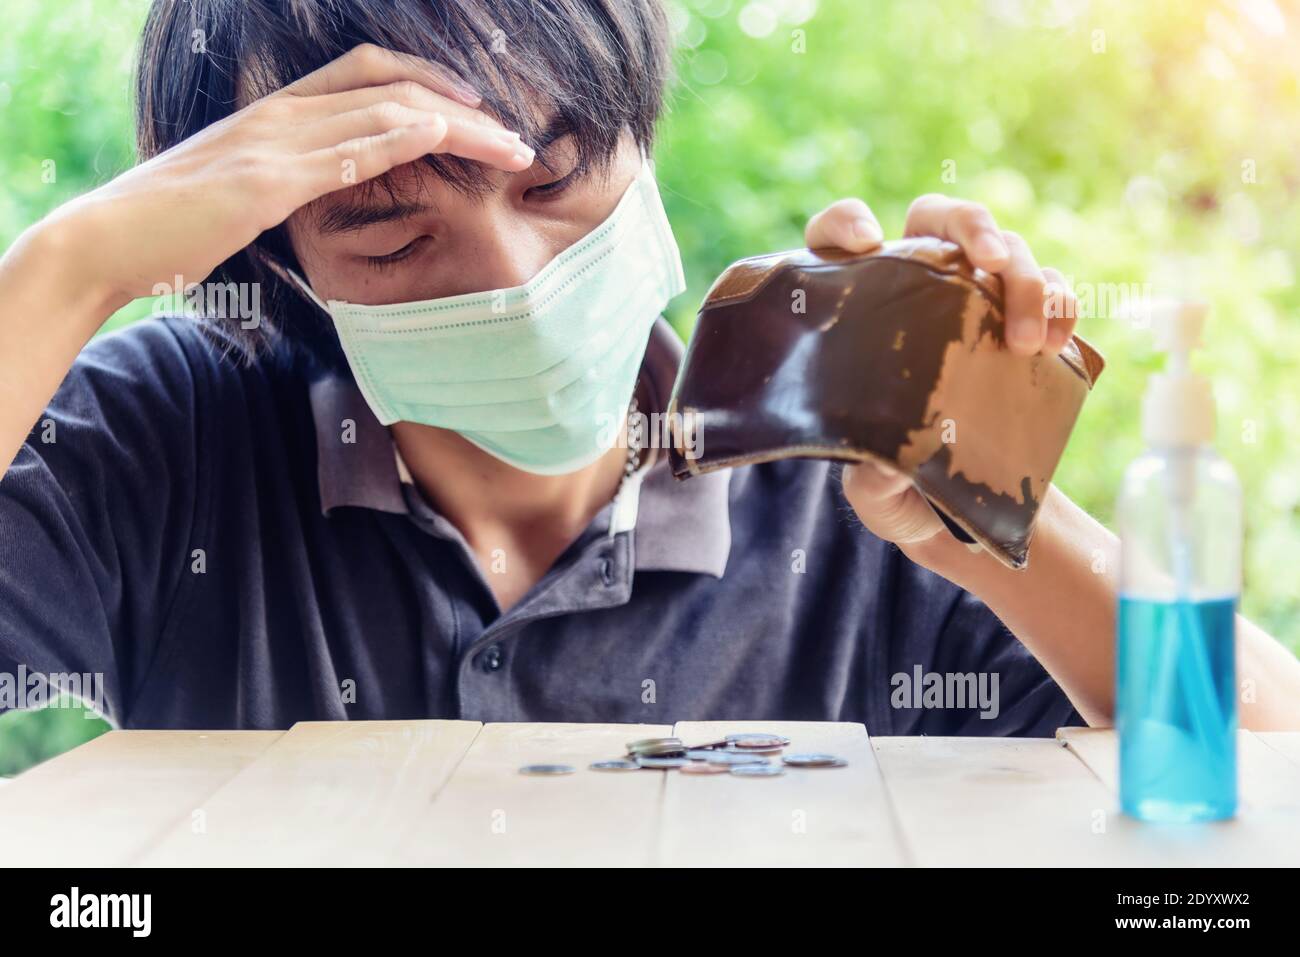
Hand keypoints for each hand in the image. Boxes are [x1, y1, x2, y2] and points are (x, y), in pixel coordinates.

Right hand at [38, 44, 533, 308]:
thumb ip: (288, 179)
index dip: (429, 80)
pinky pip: (350, 151)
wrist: (107, 239)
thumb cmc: (171, 224)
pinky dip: (404, 140)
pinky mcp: (267, 181)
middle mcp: (281, 114)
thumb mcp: (240, 190)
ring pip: (385, 112)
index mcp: (276, 113)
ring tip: (510, 150)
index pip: (367, 72)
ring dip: (458, 127)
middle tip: (516, 136)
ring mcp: (275, 142)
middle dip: (463, 103)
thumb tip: (328, 189)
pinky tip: (444, 143)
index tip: (475, 105)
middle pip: (391, 84)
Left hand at [803, 195, 1078, 548]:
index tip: (865, 242)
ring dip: (1026, 280)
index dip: (845, 223)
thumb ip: (871, 478)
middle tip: (990, 260)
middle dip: (970, 226)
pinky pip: (1052, 289)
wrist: (953, 511)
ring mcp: (975, 298)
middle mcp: (915, 285)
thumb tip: (884, 464)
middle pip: (938, 216)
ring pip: (1006, 249)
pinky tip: (1057, 341)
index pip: (837, 235)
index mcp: (857, 307)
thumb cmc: (892, 484)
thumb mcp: (872, 490)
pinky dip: (1061, 305)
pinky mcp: (1023, 323)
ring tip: (1026, 340)